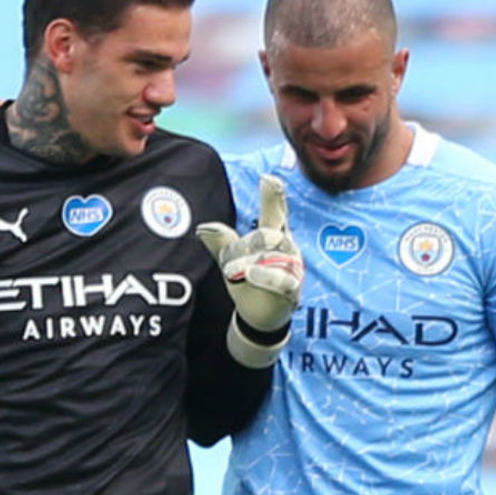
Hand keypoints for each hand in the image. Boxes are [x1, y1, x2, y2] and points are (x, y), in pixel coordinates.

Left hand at [197, 175, 301, 366]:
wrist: (263, 317)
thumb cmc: (249, 282)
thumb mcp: (232, 260)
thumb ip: (222, 243)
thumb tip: (203, 227)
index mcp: (275, 236)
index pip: (276, 213)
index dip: (274, 197)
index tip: (269, 178)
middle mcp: (286, 249)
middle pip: (266, 235)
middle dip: (243, 247)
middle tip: (230, 266)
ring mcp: (292, 269)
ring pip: (270, 254)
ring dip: (248, 262)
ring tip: (237, 273)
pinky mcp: (292, 290)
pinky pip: (281, 280)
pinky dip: (267, 276)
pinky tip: (252, 274)